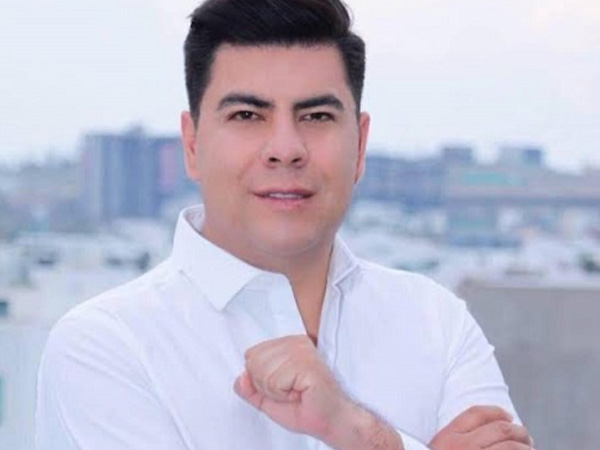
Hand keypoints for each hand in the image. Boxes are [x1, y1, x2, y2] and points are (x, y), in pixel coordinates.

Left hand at [234, 335, 349, 437]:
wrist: (329, 422)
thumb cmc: (305, 408)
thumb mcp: (268, 400)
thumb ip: (250, 388)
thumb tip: (240, 378)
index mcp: (287, 343)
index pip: (252, 354)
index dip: (260, 379)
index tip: (282, 387)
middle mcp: (296, 342)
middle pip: (254, 361)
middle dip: (266, 386)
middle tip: (289, 392)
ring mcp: (302, 350)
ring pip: (263, 371)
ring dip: (276, 392)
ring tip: (296, 392)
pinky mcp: (307, 363)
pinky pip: (275, 380)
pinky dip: (283, 394)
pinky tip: (300, 393)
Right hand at [429, 406, 533, 449]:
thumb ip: (452, 442)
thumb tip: (482, 435)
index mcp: (446, 438)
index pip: (476, 414)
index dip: (496, 412)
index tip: (508, 416)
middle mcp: (461, 447)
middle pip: (500, 429)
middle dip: (519, 432)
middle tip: (527, 438)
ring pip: (511, 447)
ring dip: (525, 448)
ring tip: (529, 449)